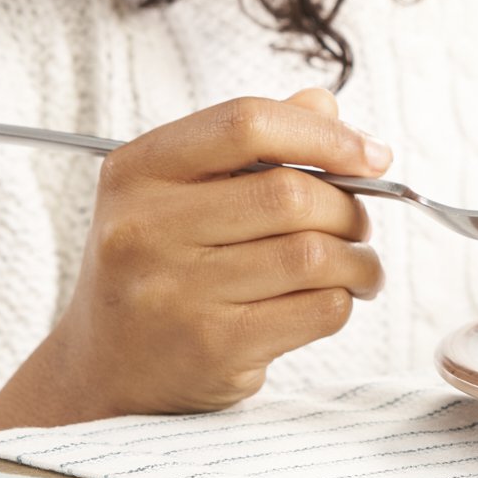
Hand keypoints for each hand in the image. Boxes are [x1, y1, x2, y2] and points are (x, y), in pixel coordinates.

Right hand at [0, 88, 391, 432]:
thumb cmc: (157, 268)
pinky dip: (344, 299)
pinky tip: (334, 298)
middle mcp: (145, 228)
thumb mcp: (177, 192)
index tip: (371, 154)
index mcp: (138, 171)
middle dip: (349, 208)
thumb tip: (324, 107)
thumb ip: (248, 142)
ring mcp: (175, 292)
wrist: (107, 370)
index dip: (324, 135)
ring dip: (358, 259)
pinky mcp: (212, 347)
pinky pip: (318, 309)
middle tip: (358, 224)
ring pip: (313, 254)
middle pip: (291, 194)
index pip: (246, 124)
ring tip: (358, 265)